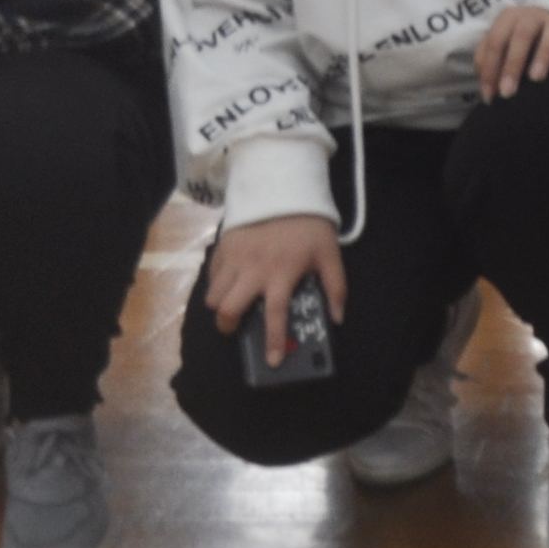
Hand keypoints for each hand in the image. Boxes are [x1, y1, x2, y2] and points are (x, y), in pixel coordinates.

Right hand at [202, 214, 347, 363]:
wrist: (284, 186)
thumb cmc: (309, 224)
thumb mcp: (330, 253)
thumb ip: (336, 287)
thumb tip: (338, 319)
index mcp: (281, 274)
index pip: (274, 316)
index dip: (274, 341)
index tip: (273, 361)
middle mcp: (253, 270)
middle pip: (228, 310)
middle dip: (228, 326)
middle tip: (235, 328)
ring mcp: (234, 258)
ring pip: (213, 295)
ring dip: (219, 306)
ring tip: (230, 305)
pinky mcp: (222, 246)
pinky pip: (211, 274)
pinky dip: (216, 283)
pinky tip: (228, 282)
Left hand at [472, 2, 548, 98]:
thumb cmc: (522, 36)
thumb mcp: (502, 39)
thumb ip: (486, 55)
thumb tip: (483, 79)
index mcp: (509, 18)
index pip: (495, 41)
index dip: (490, 68)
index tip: (490, 96)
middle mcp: (533, 15)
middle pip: (521, 37)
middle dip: (512, 65)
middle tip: (507, 93)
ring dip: (542, 56)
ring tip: (536, 78)